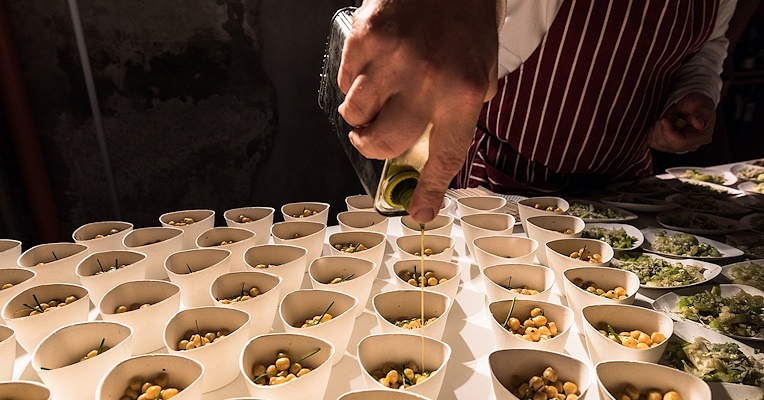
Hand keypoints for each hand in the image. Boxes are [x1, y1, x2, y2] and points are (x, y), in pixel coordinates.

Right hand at [338, 0, 498, 222]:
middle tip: (370, 138)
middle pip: (384, 142)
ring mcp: (391, 57)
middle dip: (372, 146)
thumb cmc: (466, 23)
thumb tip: (428, 157)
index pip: (445, 155)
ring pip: (354, 114)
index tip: (419, 211)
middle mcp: (426, 78)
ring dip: (358, 114)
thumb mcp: (481, 72)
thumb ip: (459, 114)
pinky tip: (369, 66)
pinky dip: (352, 80)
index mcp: (463, 92)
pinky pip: (344, 79)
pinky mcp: (364, 35)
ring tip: (372, 95)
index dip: (429, 189)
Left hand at [647, 93, 714, 153]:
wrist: (692, 107)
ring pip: (657, 144)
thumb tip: (699, 123)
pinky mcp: (667, 146)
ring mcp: (678, 148)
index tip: (666, 119)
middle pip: (666, 144)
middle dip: (662, 127)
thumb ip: (702, 115)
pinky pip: (653, 143)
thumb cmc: (698, 106)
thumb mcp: (703, 106)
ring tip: (669, 119)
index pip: (680, 143)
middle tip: (670, 116)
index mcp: (701, 137)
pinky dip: (653, 132)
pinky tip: (662, 125)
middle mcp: (689, 146)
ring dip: (658, 128)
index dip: (668, 132)